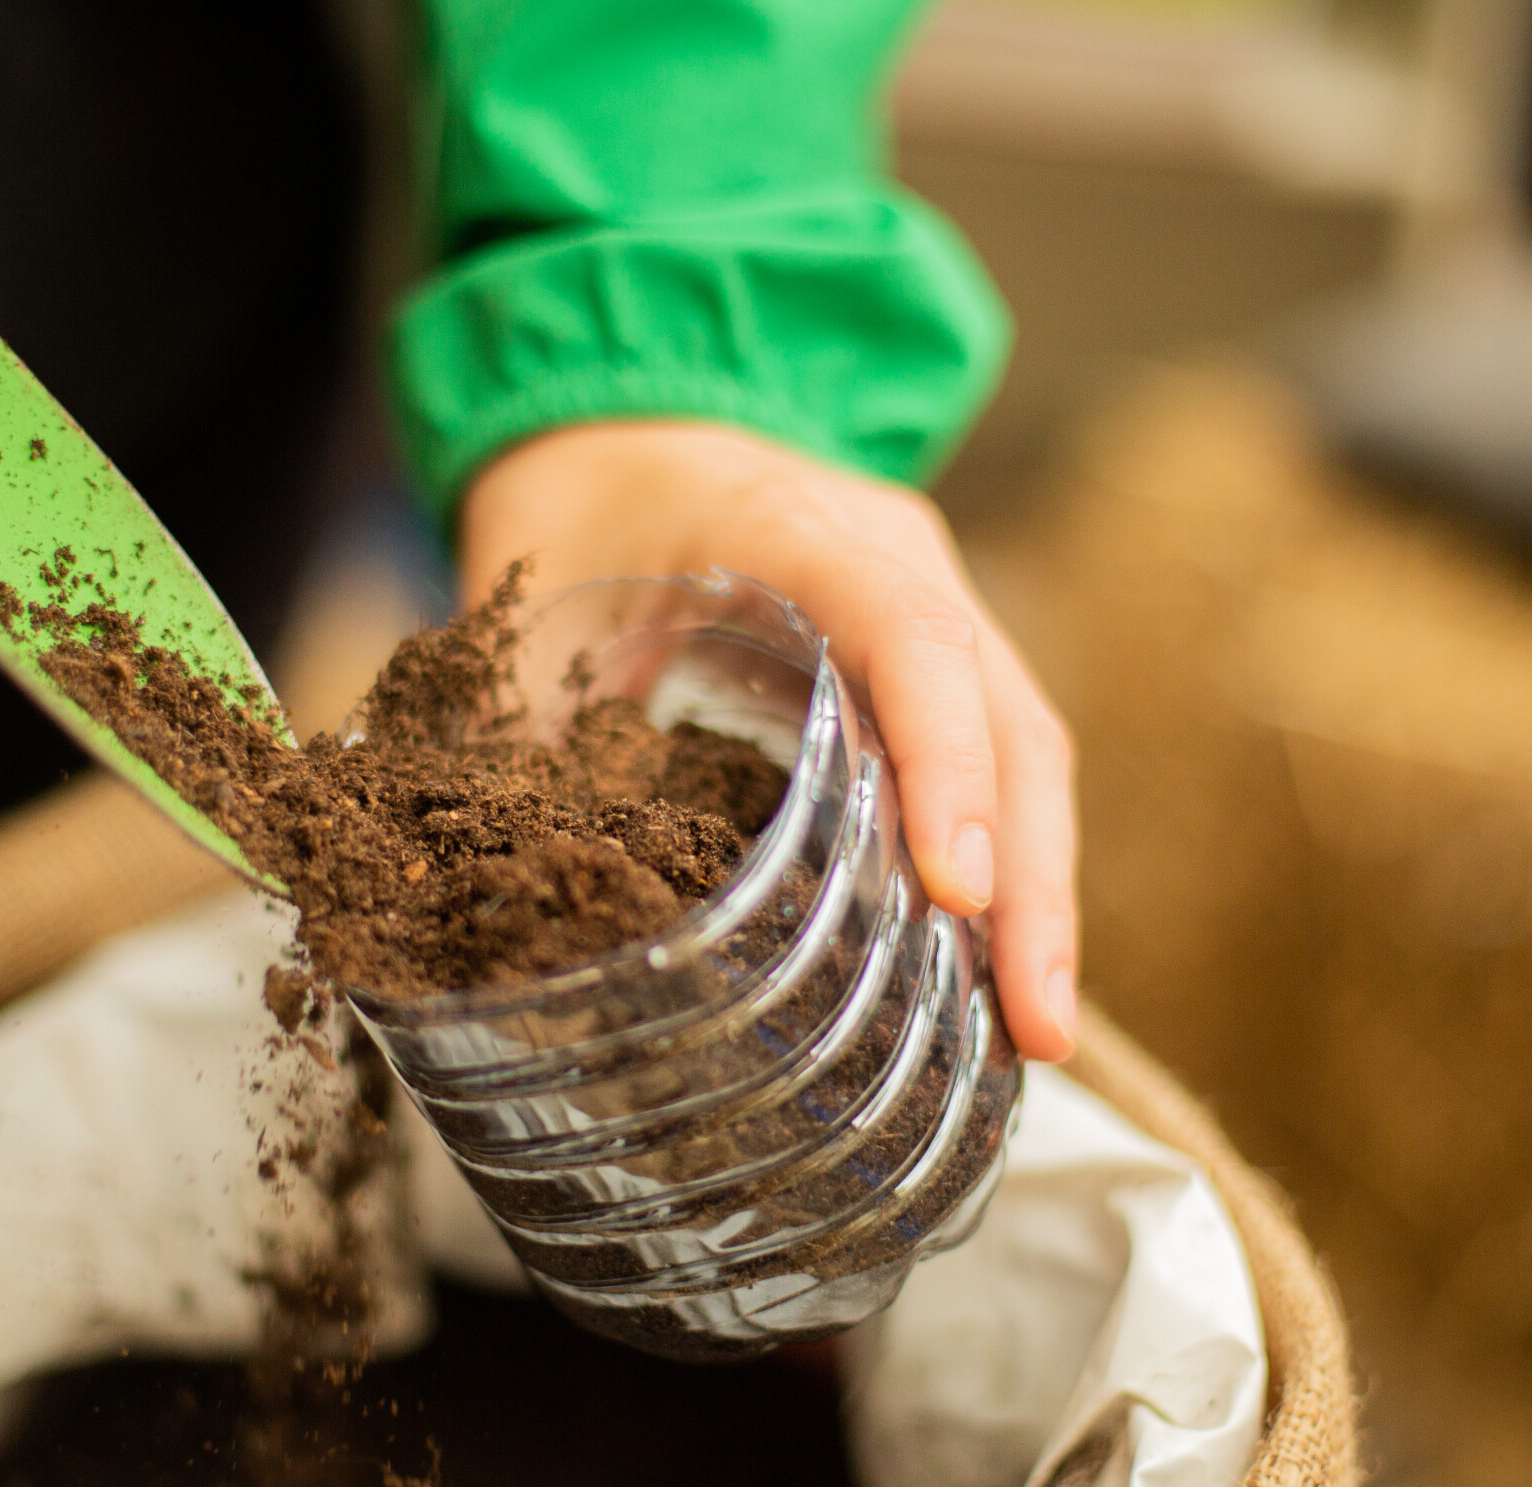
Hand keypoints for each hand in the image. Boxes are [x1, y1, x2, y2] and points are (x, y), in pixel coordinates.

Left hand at [455, 419, 1077, 1060]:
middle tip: (1037, 1029)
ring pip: (1027, 748)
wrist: (620, 407)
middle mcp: (901, 560)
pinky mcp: (927, 655)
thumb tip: (492, 892)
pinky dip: (1006, 863)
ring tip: (1035, 1032)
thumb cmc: (575, 496)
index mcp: (803, 529)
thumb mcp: (527, 596)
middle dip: (1031, 882)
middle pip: (1012, 720)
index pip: (913, 640)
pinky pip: (997, 757)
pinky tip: (992, 969)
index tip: (953, 892)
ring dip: (1038, 891)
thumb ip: (521, 728)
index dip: (945, 766)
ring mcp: (933, 601)